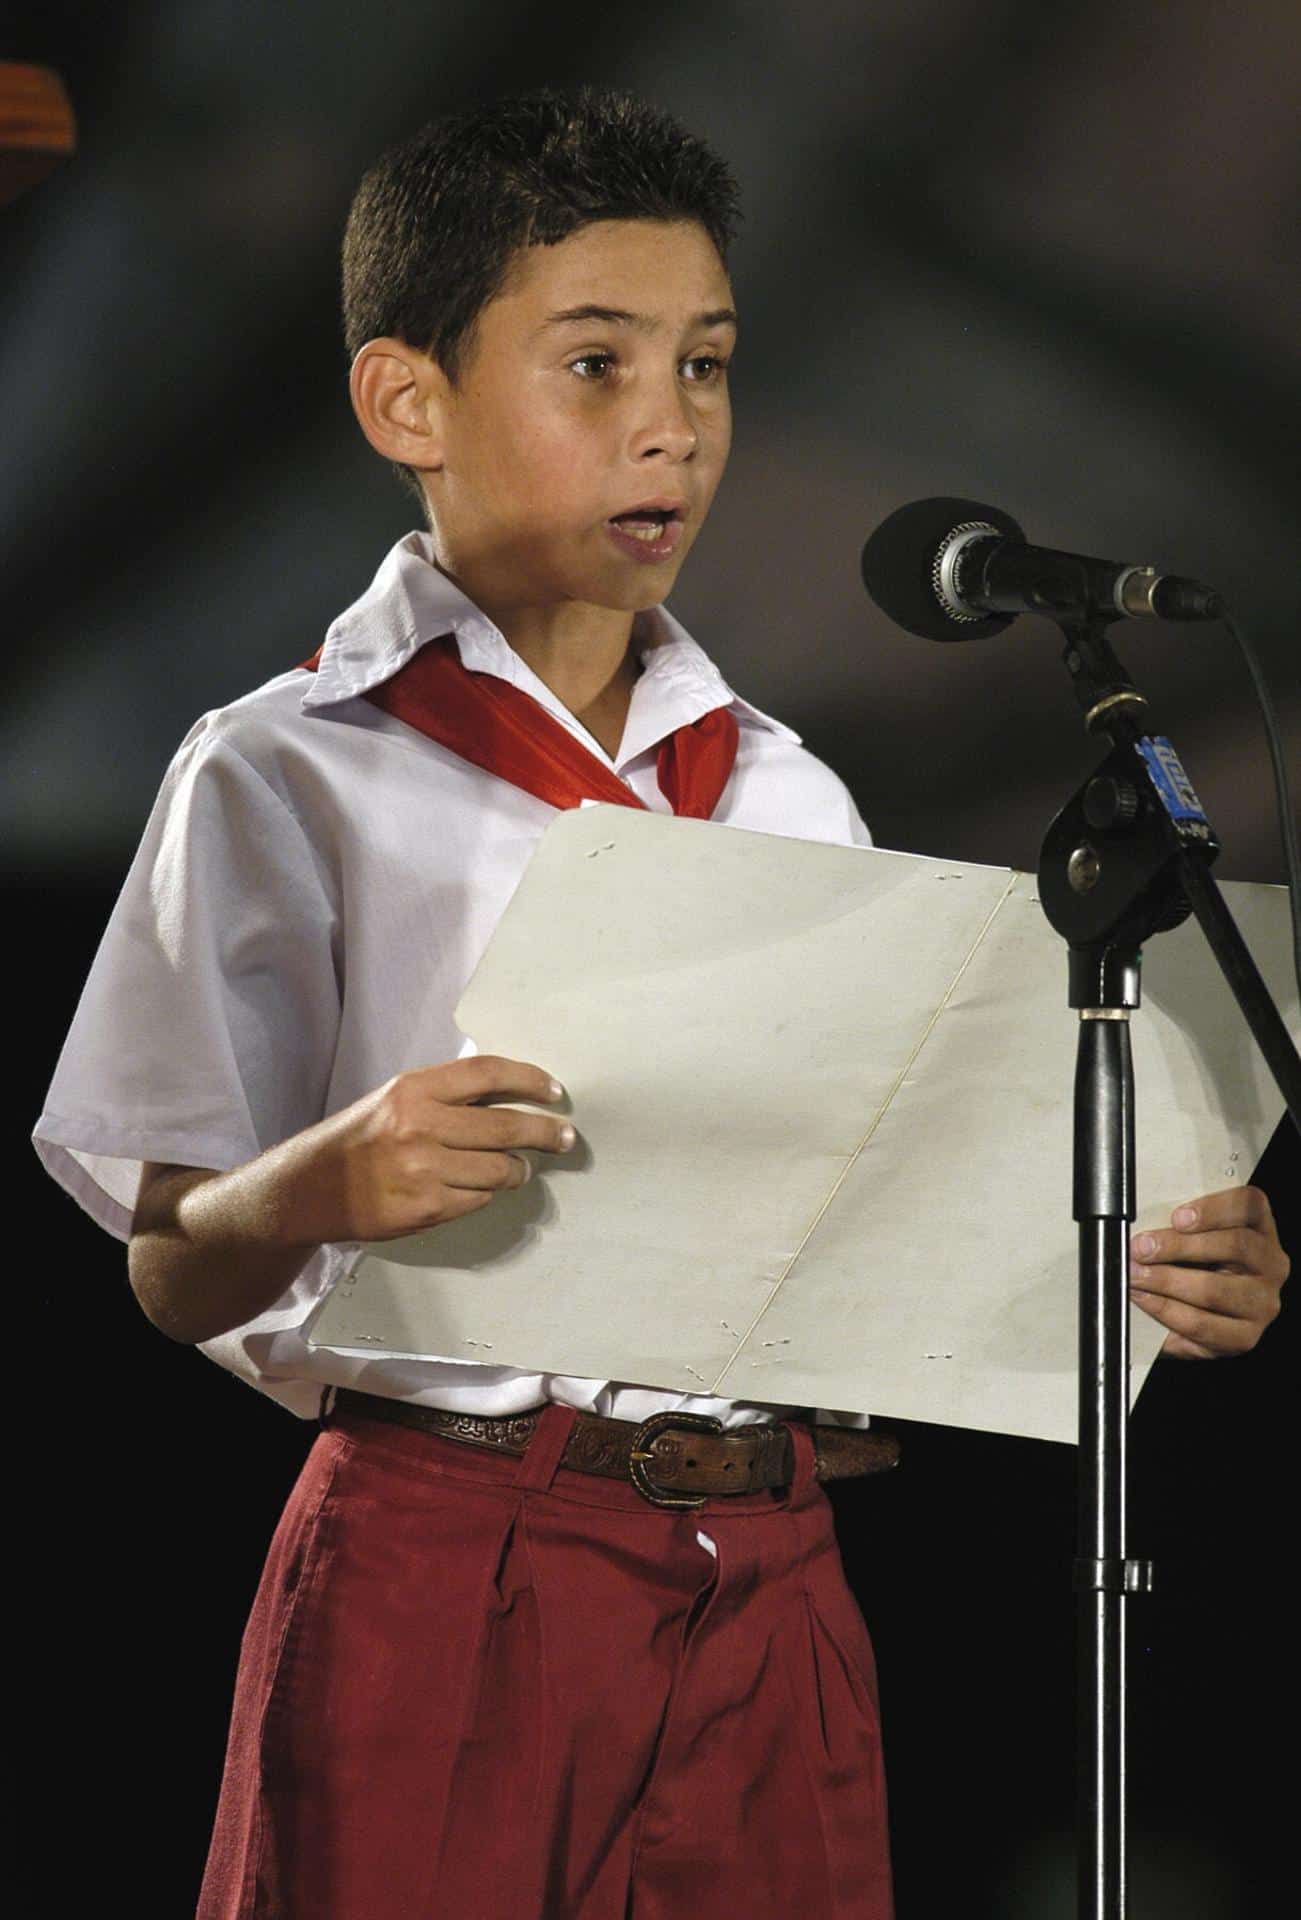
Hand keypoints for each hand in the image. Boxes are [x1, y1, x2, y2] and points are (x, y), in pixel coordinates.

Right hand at [276, 1055, 575, 1245]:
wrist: (311, 1187)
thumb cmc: (360, 1138)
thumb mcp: (396, 1099)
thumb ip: (447, 1095)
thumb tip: (511, 1095)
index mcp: (415, 1089)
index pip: (489, 1073)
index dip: (530, 1080)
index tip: (555, 1092)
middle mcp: (420, 1125)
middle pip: (506, 1126)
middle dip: (545, 1132)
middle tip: (565, 1137)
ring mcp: (424, 1170)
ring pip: (499, 1169)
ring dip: (517, 1169)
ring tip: (519, 1167)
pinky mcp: (425, 1207)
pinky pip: (479, 1199)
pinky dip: (487, 1194)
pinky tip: (480, 1188)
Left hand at [1129, 1185, 1289, 1358]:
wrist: (1196, 1315)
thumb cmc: (1193, 1265)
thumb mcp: (1191, 1237)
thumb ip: (1178, 1226)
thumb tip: (1145, 1224)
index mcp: (1260, 1228)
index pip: (1250, 1205)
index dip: (1214, 1208)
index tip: (1177, 1217)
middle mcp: (1271, 1264)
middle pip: (1234, 1246)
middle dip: (1179, 1246)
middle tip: (1142, 1248)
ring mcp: (1262, 1302)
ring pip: (1214, 1289)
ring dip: (1166, 1280)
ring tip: (1137, 1275)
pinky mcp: (1245, 1336)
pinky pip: (1202, 1324)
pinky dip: (1165, 1310)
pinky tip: (1145, 1298)